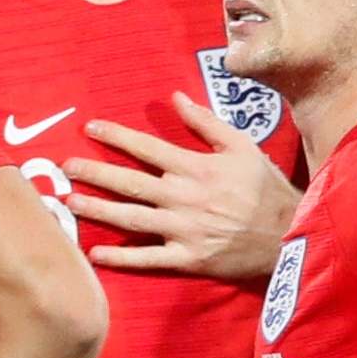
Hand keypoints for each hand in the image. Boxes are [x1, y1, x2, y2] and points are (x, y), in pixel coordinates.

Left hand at [61, 90, 299, 277]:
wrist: (291, 234)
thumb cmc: (265, 188)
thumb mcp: (242, 146)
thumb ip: (206, 122)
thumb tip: (175, 98)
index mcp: (196, 168)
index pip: (147, 148)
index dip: (116, 136)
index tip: (90, 127)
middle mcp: (184, 197)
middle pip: (130, 183)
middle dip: (95, 173)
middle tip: (65, 167)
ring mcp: (184, 231)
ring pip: (132, 219)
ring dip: (98, 211)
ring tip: (70, 204)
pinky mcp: (188, 259)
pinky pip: (149, 259)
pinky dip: (121, 257)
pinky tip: (96, 255)